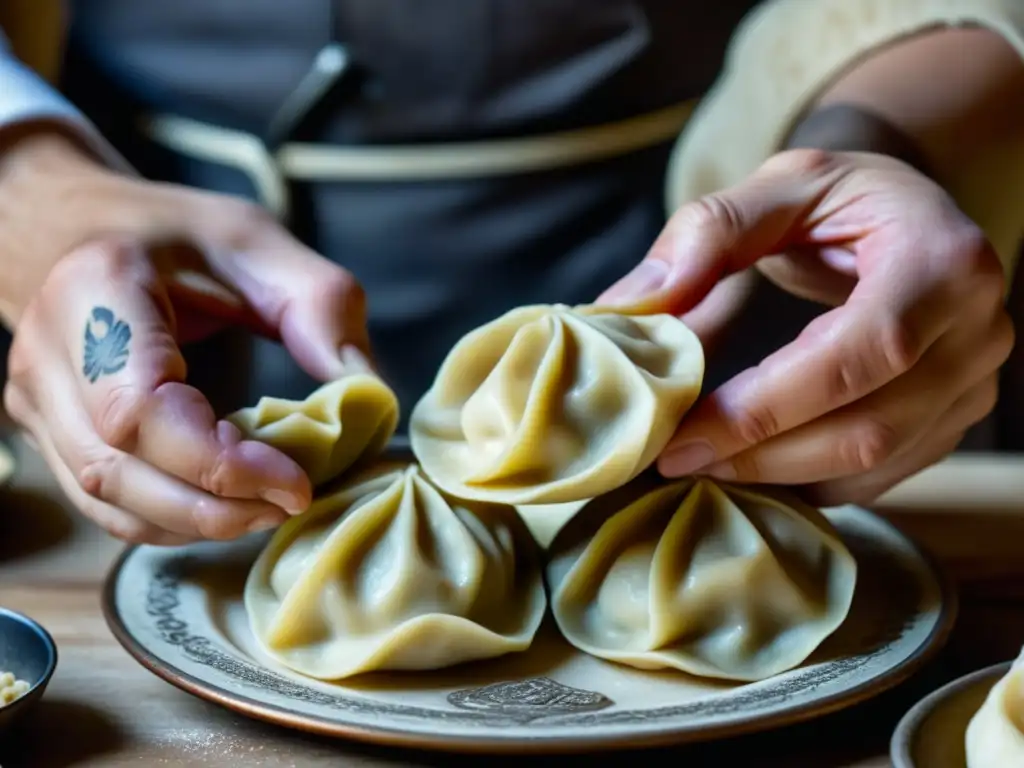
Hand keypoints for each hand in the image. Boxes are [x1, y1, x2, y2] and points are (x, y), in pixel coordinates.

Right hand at [1, 130, 369, 543]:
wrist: (79, 229)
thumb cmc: (172, 235)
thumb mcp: (257, 242)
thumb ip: (320, 307)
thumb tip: (370, 395)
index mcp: (96, 289)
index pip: (140, 409)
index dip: (217, 465)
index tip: (294, 483)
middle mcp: (46, 353)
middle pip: (116, 470)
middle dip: (213, 507)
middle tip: (289, 503)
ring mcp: (33, 398)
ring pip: (104, 499)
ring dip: (192, 521)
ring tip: (265, 508)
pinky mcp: (43, 429)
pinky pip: (99, 502)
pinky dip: (166, 519)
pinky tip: (222, 508)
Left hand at [600, 149, 1013, 504]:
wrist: (912, 215)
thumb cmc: (846, 198)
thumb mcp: (782, 184)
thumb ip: (710, 232)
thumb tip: (637, 304)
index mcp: (941, 262)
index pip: (855, 354)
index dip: (765, 407)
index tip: (683, 436)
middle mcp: (976, 330)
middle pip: (868, 427)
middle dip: (762, 455)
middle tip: (680, 460)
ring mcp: (974, 382)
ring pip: (877, 462)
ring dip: (782, 477)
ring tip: (707, 466)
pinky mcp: (957, 418)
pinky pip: (885, 474)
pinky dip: (814, 482)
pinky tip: (756, 470)